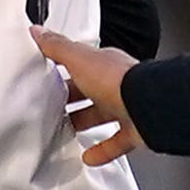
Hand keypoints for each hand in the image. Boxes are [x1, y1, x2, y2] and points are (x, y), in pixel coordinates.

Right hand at [32, 27, 143, 164]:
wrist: (150, 106)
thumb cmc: (119, 80)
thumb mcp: (79, 59)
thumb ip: (58, 47)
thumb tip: (39, 32)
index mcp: (104, 64)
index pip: (81, 63)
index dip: (65, 68)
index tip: (49, 73)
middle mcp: (117, 85)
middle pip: (90, 91)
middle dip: (73, 97)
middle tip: (55, 105)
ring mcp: (126, 108)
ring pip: (102, 116)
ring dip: (84, 122)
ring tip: (67, 129)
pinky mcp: (134, 131)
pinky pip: (116, 142)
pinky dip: (102, 151)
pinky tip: (89, 156)